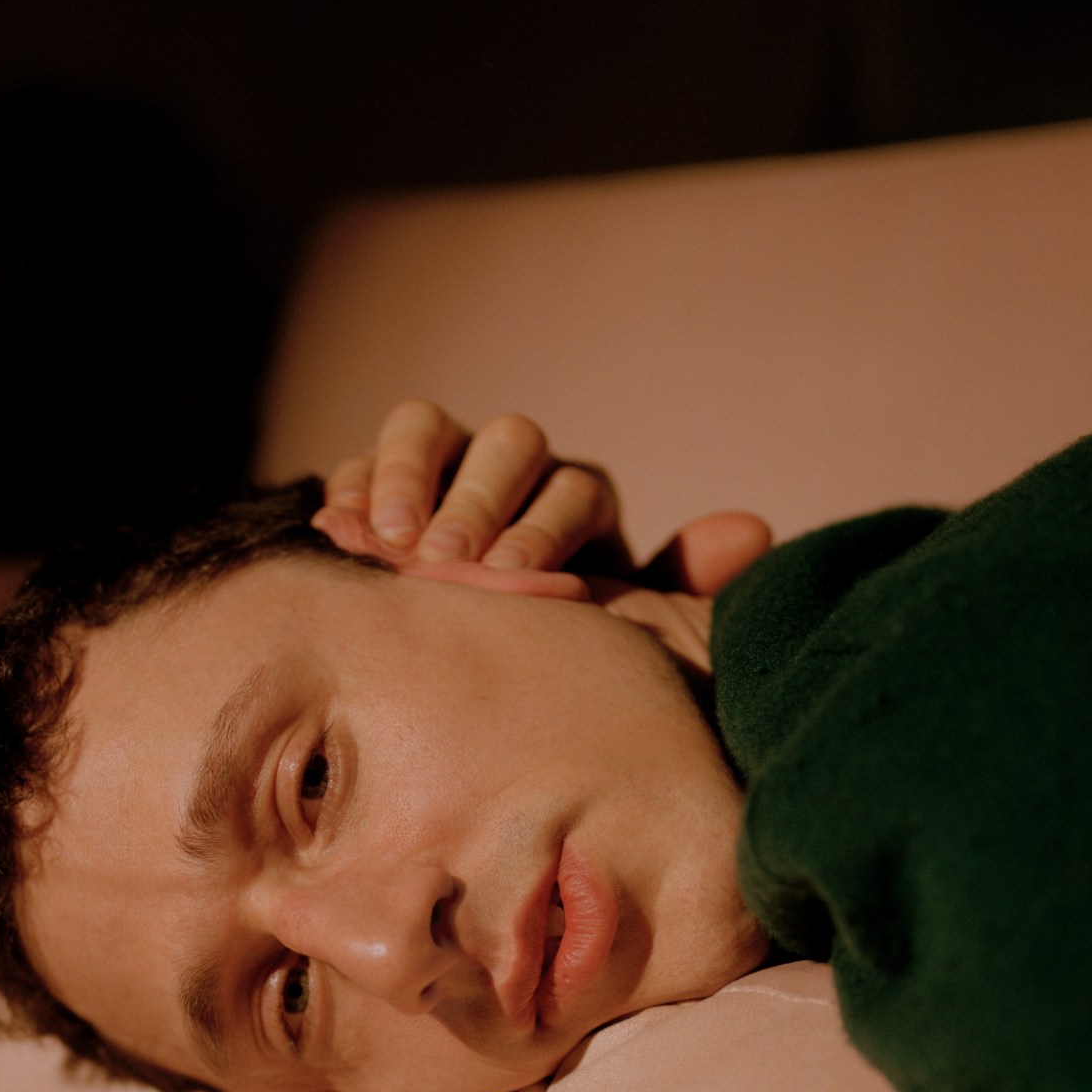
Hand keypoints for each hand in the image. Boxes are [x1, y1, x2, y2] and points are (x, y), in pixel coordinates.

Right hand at [315, 399, 774, 605]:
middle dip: (479, 497)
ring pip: (426, 428)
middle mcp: (516, 465)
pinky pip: (359, 460)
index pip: (576, 488)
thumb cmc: (554, 648)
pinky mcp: (374, 479)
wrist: (472, 663)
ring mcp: (441, 462)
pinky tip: (338, 531)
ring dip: (407, 475)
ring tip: (386, 538)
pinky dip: (350, 489)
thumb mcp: (617, 629)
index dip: (547, 526)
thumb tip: (753, 533)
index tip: (516, 577)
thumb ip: (676, 589)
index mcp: (580, 498)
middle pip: (507, 444)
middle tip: (447, 555)